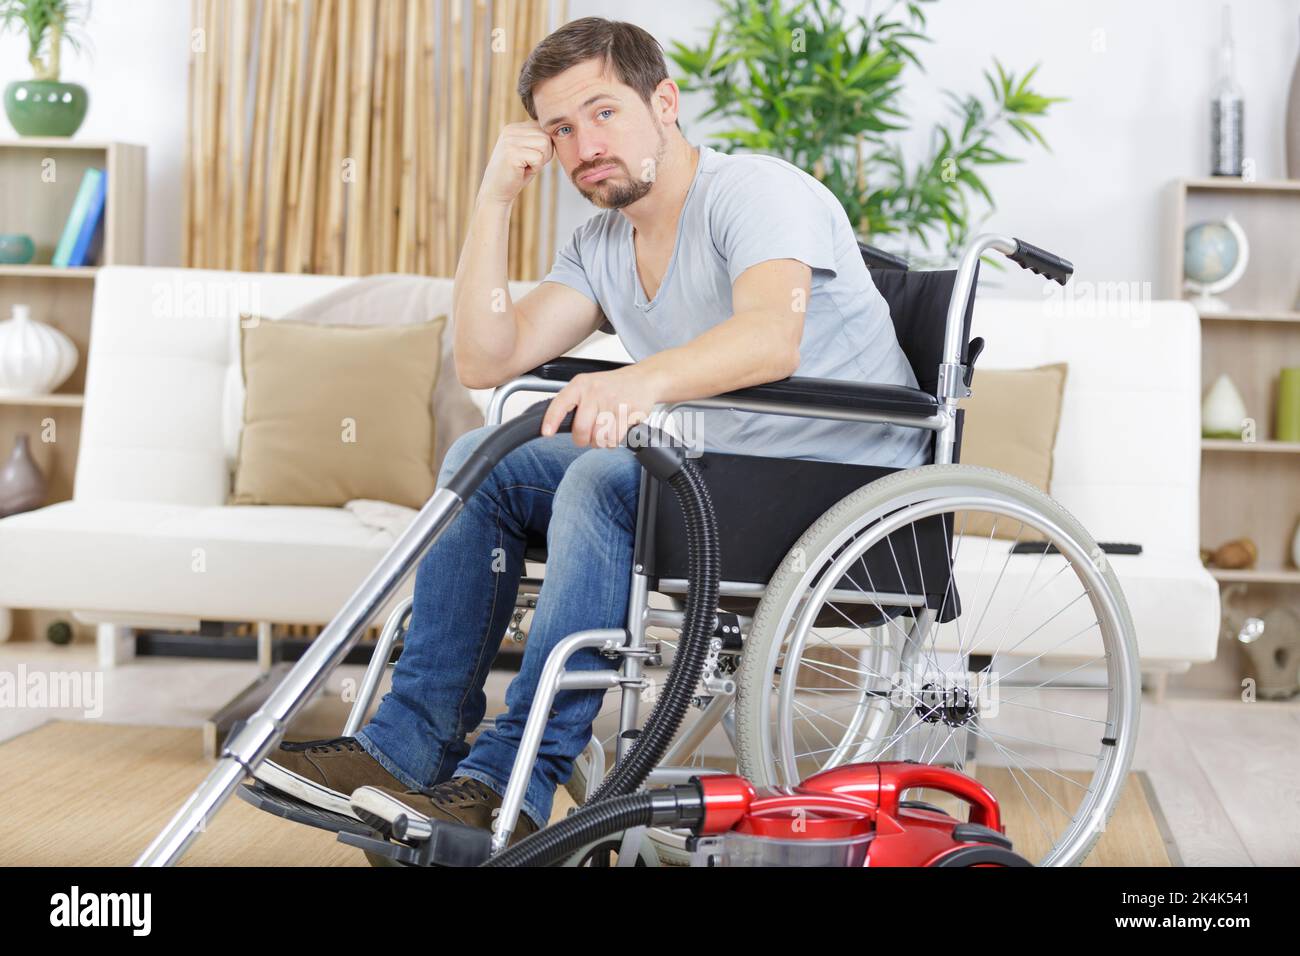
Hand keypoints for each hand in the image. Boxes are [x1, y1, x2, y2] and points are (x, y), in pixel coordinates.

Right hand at [477, 122, 553, 206]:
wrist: (496, 192)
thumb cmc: (515, 174)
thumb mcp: (527, 151)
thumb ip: (538, 139)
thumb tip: (561, 132)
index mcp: (514, 128)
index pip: (543, 128)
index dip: (545, 147)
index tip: (530, 158)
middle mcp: (511, 130)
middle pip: (546, 136)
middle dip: (544, 154)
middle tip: (528, 164)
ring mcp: (510, 141)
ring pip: (544, 145)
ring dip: (540, 161)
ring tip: (525, 166)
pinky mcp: (512, 153)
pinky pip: (538, 158)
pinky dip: (535, 168)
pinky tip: (521, 171)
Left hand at [541, 365, 662, 448]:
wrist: (643, 379)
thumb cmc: (612, 386)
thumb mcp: (588, 385)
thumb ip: (573, 403)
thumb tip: (555, 425)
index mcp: (581, 384)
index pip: (561, 403)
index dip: (551, 420)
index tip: (547, 433)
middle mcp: (595, 392)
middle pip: (581, 429)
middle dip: (582, 440)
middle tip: (586, 437)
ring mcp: (613, 402)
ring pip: (598, 437)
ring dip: (599, 442)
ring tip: (603, 431)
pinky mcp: (628, 413)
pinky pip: (614, 439)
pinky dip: (612, 441)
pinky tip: (615, 431)